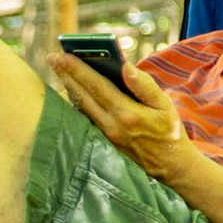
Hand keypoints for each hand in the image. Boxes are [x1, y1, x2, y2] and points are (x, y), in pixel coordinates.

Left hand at [48, 51, 191, 180]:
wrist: (171, 167)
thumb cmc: (170, 132)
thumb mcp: (165, 105)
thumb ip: (144, 85)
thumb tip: (125, 66)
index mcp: (127, 113)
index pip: (96, 86)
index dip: (76, 69)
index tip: (60, 55)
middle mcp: (111, 126)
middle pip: (82, 96)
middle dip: (65, 75)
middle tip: (52, 58)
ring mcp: (105, 136)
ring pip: (81, 108)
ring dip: (68, 87)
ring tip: (59, 70)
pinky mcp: (103, 143)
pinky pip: (85, 118)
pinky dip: (77, 102)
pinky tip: (72, 90)